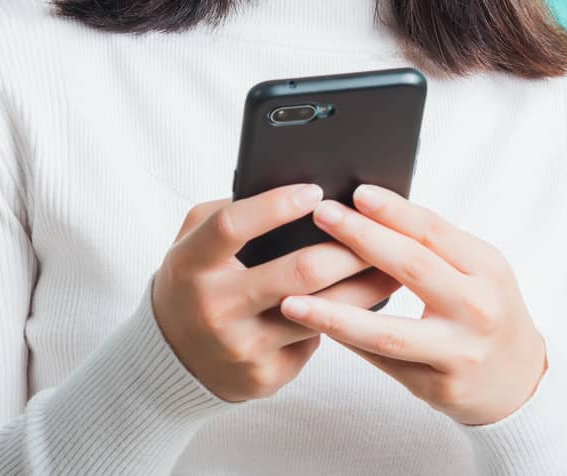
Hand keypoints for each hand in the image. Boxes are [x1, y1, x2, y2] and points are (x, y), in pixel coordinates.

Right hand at [152, 183, 402, 402]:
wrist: (174, 358)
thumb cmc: (194, 282)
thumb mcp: (192, 242)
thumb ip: (230, 212)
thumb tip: (295, 194)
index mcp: (191, 265)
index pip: (232, 227)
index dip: (275, 206)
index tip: (315, 191)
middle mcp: (214, 308)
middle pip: (297, 272)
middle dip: (348, 248)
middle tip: (380, 230)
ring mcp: (241, 346)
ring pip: (321, 313)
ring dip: (364, 288)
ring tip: (393, 267)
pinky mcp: (264, 376)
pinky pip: (315, 342)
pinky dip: (340, 322)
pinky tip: (363, 309)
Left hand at [278, 184, 547, 425]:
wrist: (520, 384)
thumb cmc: (484, 311)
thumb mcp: (476, 270)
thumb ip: (431, 244)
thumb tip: (364, 205)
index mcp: (486, 268)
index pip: (433, 230)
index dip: (393, 209)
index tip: (355, 191)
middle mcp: (478, 309)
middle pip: (411, 267)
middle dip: (361, 238)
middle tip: (321, 216)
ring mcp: (460, 353)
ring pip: (388, 332)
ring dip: (335, 313)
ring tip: (291, 299)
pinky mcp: (440, 388)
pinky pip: (383, 361)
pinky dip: (346, 342)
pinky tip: (313, 326)